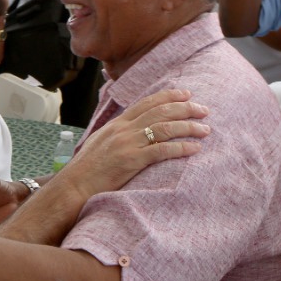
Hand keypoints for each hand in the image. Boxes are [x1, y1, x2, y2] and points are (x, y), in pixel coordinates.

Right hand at [50, 88, 208, 209]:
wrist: (75, 185)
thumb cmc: (87, 169)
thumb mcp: (101, 143)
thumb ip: (117, 134)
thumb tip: (131, 131)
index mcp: (117, 124)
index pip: (147, 103)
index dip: (168, 96)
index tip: (186, 94)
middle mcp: (123, 129)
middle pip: (160, 111)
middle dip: (186, 108)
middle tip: (204, 110)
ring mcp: (128, 144)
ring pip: (165, 128)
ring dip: (188, 127)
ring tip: (205, 129)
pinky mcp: (132, 160)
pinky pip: (162, 150)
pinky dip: (181, 147)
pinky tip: (194, 148)